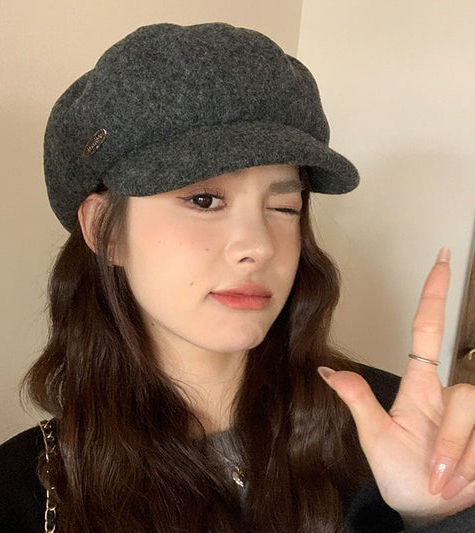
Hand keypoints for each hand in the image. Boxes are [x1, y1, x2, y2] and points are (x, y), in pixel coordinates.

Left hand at [319, 248, 474, 525]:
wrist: (430, 515)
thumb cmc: (402, 477)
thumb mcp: (377, 440)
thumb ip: (358, 402)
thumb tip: (324, 370)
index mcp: (420, 388)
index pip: (428, 330)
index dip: (434, 295)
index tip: (440, 259)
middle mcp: (451, 395)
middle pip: (464, 394)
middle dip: (449, 440)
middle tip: (433, 474)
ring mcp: (473, 417)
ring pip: (474, 419)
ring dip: (458, 459)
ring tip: (443, 482)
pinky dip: (470, 466)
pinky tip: (464, 484)